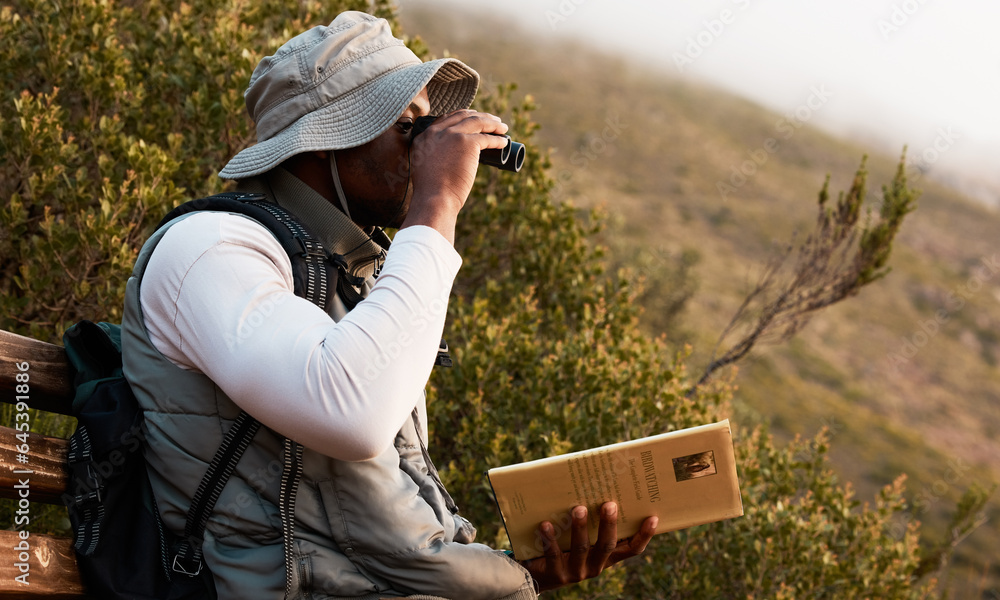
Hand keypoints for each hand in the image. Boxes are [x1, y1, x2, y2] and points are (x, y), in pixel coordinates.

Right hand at [403, 110, 508, 242]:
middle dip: (480, 116)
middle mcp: (437, 132)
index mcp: (425, 137)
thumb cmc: (430, 192)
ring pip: (477, 122)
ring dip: (492, 124)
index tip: (473, 119)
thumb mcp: (424, 167)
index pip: (446, 119)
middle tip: (492, 121)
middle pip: (463, 116)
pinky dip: (497, 139)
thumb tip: (447, 159)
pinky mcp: (467, 143)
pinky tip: (504, 142)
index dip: (463, 117)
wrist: (434, 199)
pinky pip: (487, 138)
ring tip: (502, 128)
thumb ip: (432, 157)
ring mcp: (453, 135)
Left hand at [520, 502, 657, 591]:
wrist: (538, 575)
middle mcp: (594, 566)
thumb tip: (597, 485)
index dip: (643, 536)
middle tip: (609, 504)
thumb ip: (591, 522)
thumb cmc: (564, 547)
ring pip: (582, 548)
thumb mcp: (582, 537)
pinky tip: (546, 524)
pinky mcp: (555, 573)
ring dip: (580, 528)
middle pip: (607, 546)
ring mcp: (575, 571)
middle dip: (608, 525)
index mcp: (605, 557)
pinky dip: (550, 538)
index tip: (653, 517)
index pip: (631, 549)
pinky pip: (553, 554)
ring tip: (578, 509)